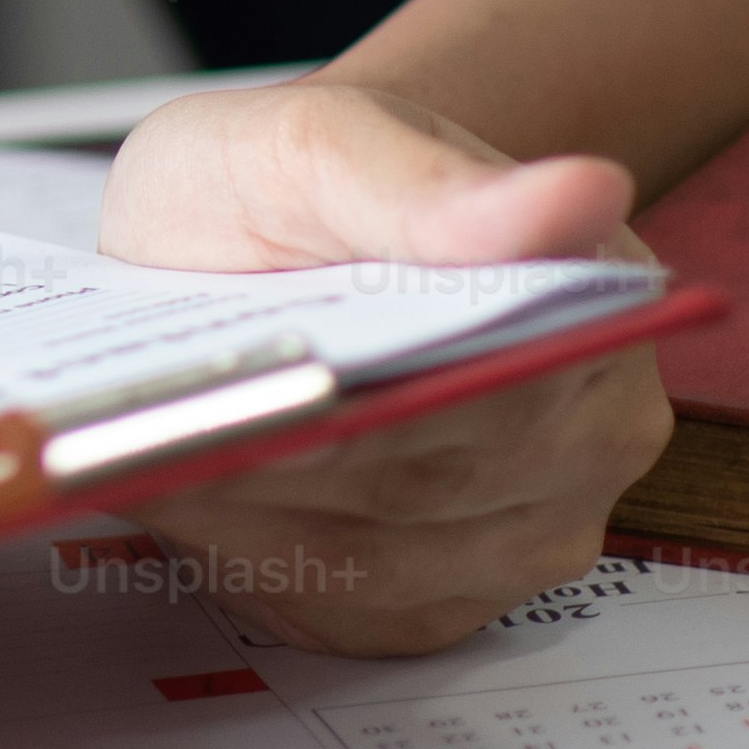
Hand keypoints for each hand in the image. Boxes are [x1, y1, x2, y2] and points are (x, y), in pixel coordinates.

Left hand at [90, 76, 671, 657]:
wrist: (279, 233)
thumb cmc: (300, 184)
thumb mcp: (321, 139)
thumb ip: (428, 183)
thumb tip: (578, 194)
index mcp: (592, 302)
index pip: (508, 386)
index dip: (388, 407)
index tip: (283, 397)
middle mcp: (589, 434)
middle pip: (436, 487)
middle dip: (296, 468)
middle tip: (171, 436)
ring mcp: (523, 530)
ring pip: (388, 564)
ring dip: (261, 522)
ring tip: (156, 461)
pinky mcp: (442, 596)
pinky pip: (356, 609)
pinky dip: (259, 565)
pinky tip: (189, 501)